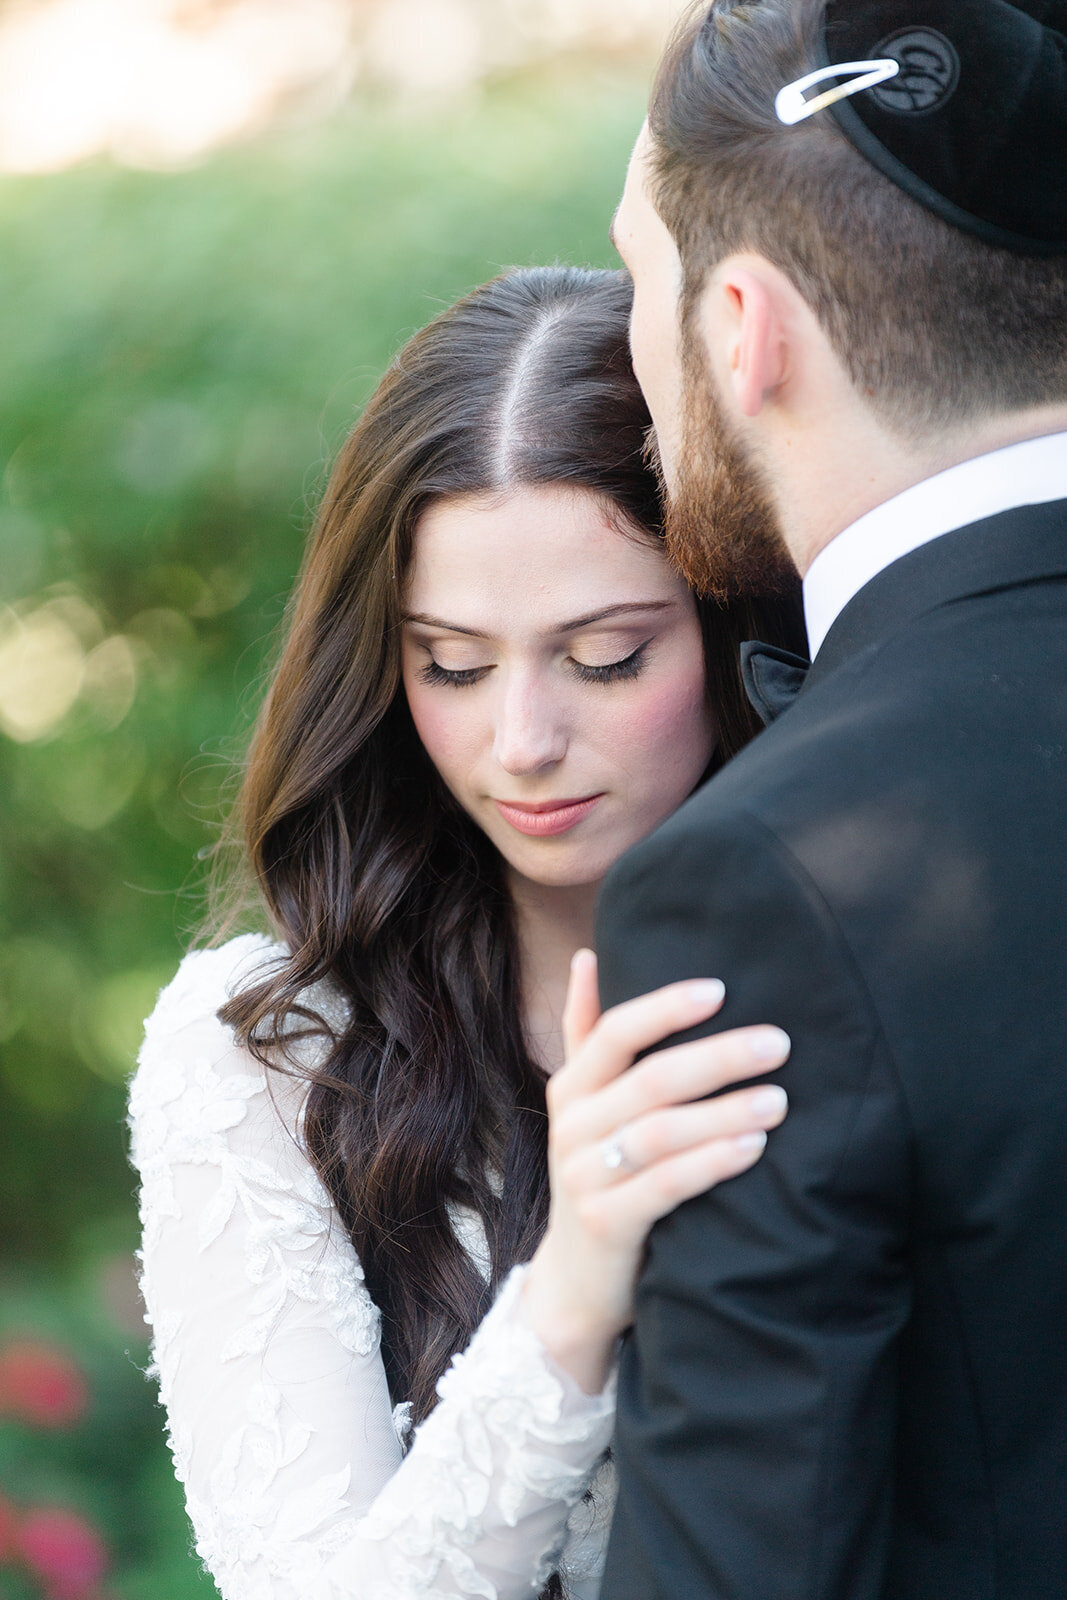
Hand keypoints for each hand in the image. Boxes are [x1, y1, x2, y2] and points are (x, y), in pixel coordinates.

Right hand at [521, 950, 789, 1393]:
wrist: (575, 1282)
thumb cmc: (599, 1177)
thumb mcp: (586, 1105)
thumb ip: (588, 1033)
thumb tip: (588, 955)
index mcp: (572, 1087)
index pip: (615, 1031)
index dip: (666, 1007)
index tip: (722, 989)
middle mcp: (572, 1125)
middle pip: (650, 1078)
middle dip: (718, 1057)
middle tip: (779, 1043)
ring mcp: (583, 1176)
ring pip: (660, 1131)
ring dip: (724, 1111)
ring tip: (780, 1098)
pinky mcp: (606, 1222)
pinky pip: (665, 1184)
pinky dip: (712, 1161)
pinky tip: (753, 1146)